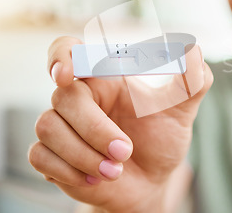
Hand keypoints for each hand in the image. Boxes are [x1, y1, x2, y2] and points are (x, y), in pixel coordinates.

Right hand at [28, 37, 212, 211]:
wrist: (150, 182)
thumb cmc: (161, 139)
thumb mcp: (182, 109)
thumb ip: (191, 79)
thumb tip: (192, 50)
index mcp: (104, 76)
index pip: (69, 49)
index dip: (60, 55)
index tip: (65, 73)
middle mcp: (78, 97)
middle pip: (63, 98)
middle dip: (94, 129)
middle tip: (125, 151)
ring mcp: (61, 125)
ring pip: (48, 128)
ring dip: (83, 154)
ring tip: (115, 170)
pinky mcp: (51, 155)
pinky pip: (40, 157)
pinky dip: (69, 171)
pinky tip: (96, 178)